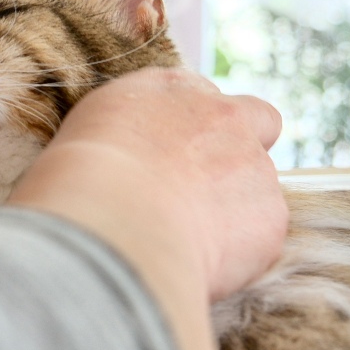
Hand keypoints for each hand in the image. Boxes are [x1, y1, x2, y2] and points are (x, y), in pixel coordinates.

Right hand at [8, 67, 285, 349]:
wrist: (110, 217)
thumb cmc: (80, 179)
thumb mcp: (93, 130)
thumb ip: (129, 130)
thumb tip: (136, 156)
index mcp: (170, 88)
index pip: (200, 94)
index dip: (192, 127)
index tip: (173, 156)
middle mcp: (222, 116)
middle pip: (256, 121)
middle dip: (242, 148)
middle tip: (203, 190)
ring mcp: (254, 165)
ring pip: (258, 186)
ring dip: (233, 208)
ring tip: (184, 240)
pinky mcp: (270, 216)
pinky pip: (261, 236)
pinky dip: (238, 253)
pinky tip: (198, 262)